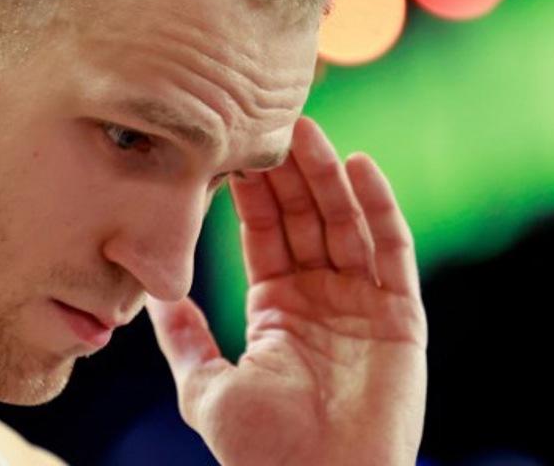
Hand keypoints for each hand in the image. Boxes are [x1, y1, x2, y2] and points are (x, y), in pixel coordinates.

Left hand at [146, 116, 427, 465]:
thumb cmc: (263, 451)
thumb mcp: (207, 389)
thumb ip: (186, 339)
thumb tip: (153, 297)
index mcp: (279, 309)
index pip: (266, 234)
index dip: (252, 192)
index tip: (234, 148)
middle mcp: (323, 297)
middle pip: (306, 218)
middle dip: (289, 171)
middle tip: (272, 121)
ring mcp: (363, 302)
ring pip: (345, 223)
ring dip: (327, 176)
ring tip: (307, 130)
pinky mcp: (400, 313)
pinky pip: (391, 250)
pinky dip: (379, 207)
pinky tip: (359, 166)